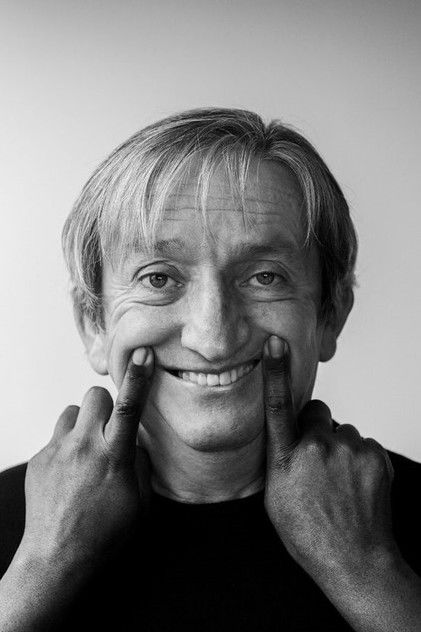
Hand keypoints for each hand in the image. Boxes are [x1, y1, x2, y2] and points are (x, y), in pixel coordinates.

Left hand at [18, 347, 153, 576]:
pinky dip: (67, 446)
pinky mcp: (38, 458)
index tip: (143, 355)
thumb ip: (139, 465)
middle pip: (94, 396)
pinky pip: (56, 437)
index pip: (128, 408)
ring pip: (72, 411)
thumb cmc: (104, 535)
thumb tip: (134, 443)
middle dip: (106, 405)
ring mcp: (57, 451)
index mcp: (113, 458)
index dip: (137, 378)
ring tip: (87, 450)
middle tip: (110, 429)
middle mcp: (83, 447)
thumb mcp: (139, 504)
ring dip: (83, 423)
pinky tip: (70, 473)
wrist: (56, 558)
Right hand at [262, 335, 398, 584]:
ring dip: (340, 446)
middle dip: (316, 428)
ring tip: (338, 480)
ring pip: (342, 431)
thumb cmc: (309, 533)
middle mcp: (318, 448)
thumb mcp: (275, 496)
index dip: (275, 372)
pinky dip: (359, 458)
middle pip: (318, 413)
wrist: (356, 560)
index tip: (276, 344)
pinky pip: (363, 443)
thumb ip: (279, 457)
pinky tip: (356, 484)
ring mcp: (351, 450)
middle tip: (316, 460)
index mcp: (286, 459)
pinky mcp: (376, 455)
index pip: (277, 406)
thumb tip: (287, 434)